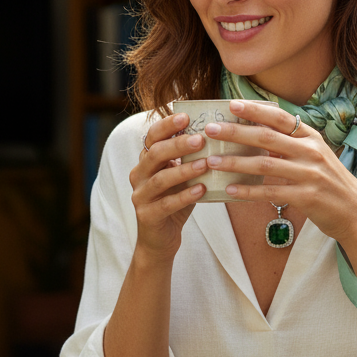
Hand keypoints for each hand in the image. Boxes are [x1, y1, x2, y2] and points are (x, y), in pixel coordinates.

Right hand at [129, 112, 207, 260]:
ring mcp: (140, 196)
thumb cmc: (175, 202)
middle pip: (155, 154)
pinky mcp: (147, 216)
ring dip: (184, 170)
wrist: (160, 240)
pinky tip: (202, 190)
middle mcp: (138, 175)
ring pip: (160, 179)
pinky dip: (185, 196)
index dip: (167, 125)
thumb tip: (218, 134)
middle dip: (177, 144)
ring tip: (205, 163)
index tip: (186, 115)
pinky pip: (166, 204)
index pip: (152, 137)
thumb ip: (191, 159)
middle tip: (201, 138)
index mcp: (146, 161)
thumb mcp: (182, 177)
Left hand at [204, 100, 356, 244]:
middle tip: (210, 129)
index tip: (231, 104)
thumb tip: (258, 136)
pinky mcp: (307, 197)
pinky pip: (271, 192)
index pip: (279, 118)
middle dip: (235, 132)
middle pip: (266, 137)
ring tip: (212, 162)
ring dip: (235, 162)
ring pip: (264, 164)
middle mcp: (311, 152)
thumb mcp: (316, 158)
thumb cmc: (332, 185)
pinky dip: (248, 192)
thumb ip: (291, 146)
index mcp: (312, 138)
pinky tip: (229, 191)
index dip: (254, 110)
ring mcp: (310, 174)